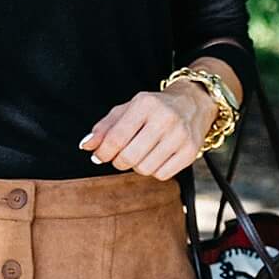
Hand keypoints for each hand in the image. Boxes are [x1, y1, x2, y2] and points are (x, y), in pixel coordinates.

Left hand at [79, 84, 216, 178]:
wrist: (193, 103)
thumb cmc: (154, 108)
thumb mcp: (127, 110)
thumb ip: (104, 128)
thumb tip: (86, 146)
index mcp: (145, 104)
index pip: (116, 138)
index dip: (102, 153)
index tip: (99, 156)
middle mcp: (165, 118)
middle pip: (129, 157)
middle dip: (119, 161)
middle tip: (121, 156)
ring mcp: (180, 136)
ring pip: (145, 169)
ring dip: (137, 166)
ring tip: (141, 154)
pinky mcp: (190, 151)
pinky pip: (162, 175)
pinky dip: (154, 171)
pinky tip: (156, 157)